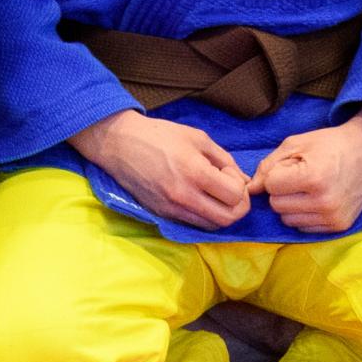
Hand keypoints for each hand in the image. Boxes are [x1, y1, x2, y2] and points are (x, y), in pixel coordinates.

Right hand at [67, 107, 253, 229]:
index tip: (228, 172)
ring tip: (214, 195)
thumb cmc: (159, 135)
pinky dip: (202, 215)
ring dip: (220, 213)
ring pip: (211, 226)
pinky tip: (197, 197)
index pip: (235, 196)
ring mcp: (171, 208)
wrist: (118, 143)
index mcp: (194, 172)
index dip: (240, 185)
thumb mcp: (197, 137)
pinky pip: (192, 223)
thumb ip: (224, 158)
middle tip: (230, 190)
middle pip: (228, 218)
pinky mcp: (161, 214)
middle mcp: (183, 195)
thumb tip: (244, 180)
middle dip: (238, 206)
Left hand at [253, 105, 361, 235]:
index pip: (270, 187)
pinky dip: (303, 215)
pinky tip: (317, 199)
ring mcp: (334, 217)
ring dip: (291, 205)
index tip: (292, 165)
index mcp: (314, 178)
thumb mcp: (295, 145)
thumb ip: (268, 166)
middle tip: (300, 176)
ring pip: (287, 219)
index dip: (275, 174)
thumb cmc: (329, 145)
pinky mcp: (340, 226)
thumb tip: (250, 190)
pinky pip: (303, 227)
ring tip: (309, 188)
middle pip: (276, 205)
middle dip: (281, 191)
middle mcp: (325, 202)